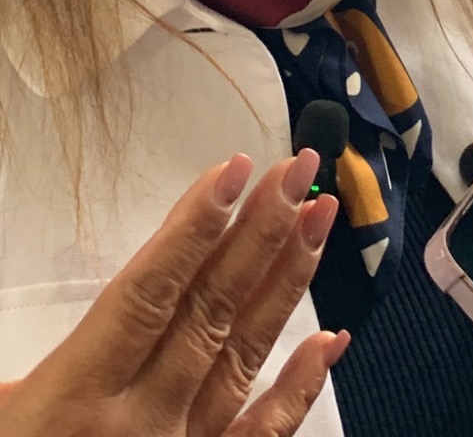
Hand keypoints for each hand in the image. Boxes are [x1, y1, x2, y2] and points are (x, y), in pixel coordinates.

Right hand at [0, 148, 347, 436]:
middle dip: (258, 233)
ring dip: (285, 283)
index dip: (193, 229)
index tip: (232, 169)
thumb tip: (94, 310)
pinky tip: (332, 339)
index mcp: (74, 397)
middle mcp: (138, 425)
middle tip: (298, 168)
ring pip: (243, 357)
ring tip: (319, 217)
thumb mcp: (3, 413)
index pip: (149, 294)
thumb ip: (39, 367)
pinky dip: (301, 389)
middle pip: (209, 311)